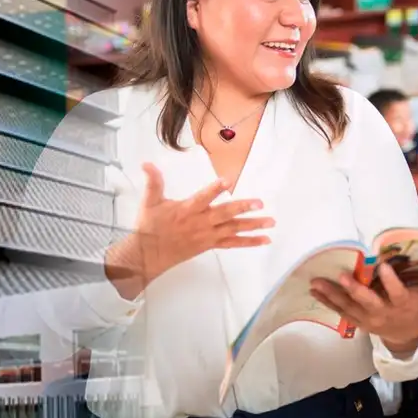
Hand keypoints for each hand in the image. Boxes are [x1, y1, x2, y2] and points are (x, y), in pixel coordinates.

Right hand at [109, 163, 273, 294]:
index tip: (227, 181)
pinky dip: (249, 242)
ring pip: (233, 229)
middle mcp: (200, 223)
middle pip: (224, 214)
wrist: (149, 254)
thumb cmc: (150, 226)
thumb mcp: (150, 202)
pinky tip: (263, 240)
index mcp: (187, 209)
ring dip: (253, 226)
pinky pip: (233, 243)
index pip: (203, 198)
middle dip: (243, 208)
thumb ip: (153, 182)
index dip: (214, 189)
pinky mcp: (210, 244)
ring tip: (270, 222)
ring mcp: (207, 235)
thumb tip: (147, 163)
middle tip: (260, 204)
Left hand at [311, 263, 417, 352]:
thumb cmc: (416, 309)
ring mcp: (369, 319)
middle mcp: (384, 313)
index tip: (384, 266)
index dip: (391, 282)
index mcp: (403, 304)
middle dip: (355, 290)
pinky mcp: (358, 322)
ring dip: (332, 295)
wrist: (407, 337)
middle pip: (369, 302)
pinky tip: (315, 291)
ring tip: (316, 283)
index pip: (398, 293)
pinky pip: (341, 312)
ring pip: (349, 308)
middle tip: (342, 276)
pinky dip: (328, 302)